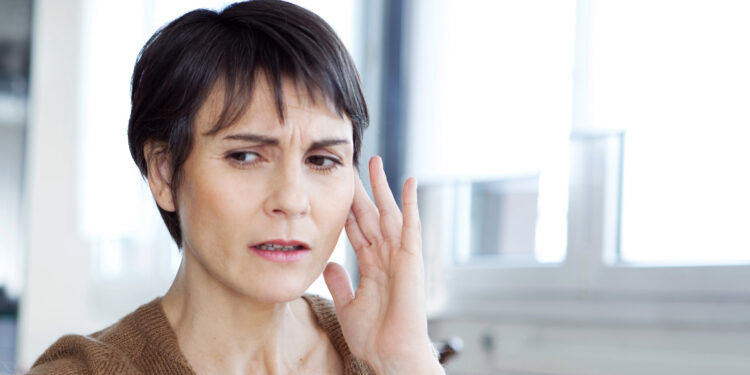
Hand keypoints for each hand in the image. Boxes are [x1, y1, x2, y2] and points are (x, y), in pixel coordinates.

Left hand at [324, 156, 443, 374]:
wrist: (391, 353)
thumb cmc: (374, 336)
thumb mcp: (348, 304)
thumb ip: (340, 282)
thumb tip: (329, 264)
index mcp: (371, 265)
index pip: (355, 229)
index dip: (345, 208)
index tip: (335, 188)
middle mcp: (386, 255)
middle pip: (369, 215)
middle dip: (360, 191)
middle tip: (350, 166)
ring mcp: (399, 255)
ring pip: (388, 213)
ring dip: (381, 188)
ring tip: (374, 163)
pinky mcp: (411, 259)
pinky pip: (411, 226)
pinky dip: (410, 203)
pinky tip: (408, 182)